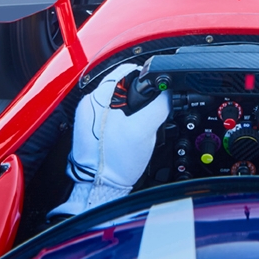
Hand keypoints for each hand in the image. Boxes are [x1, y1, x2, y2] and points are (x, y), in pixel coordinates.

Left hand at [50, 63, 168, 216]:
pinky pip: (113, 115)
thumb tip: (169, 92)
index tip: (157, 89)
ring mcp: (89, 118)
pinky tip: (131, 132)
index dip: (146, 78)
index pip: (125, 71)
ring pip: (118, 101)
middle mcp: (89, 105)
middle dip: (140, 95)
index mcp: (97, 99)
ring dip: (133, 108)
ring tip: (141, 124)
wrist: (101, 187)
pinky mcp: (92, 130)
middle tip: (150, 111)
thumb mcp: (144, 130)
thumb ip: (158, 105)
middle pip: (123, 86)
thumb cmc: (116, 162)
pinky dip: (125, 119)